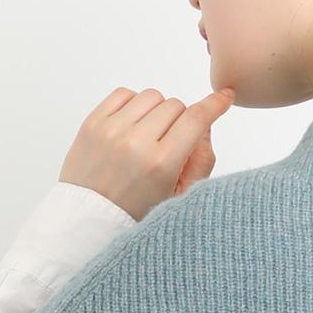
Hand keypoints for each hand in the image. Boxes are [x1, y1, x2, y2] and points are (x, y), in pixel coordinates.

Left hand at [58, 85, 235, 221]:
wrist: (89, 219)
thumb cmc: (137, 212)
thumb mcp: (180, 196)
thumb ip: (201, 160)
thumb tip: (206, 123)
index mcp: (161, 165)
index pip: (196, 119)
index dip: (214, 105)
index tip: (224, 97)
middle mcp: (135, 143)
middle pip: (175, 105)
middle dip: (180, 121)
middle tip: (170, 144)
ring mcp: (111, 130)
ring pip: (151, 96)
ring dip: (156, 112)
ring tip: (148, 136)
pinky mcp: (92, 122)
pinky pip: (124, 94)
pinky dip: (133, 105)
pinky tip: (131, 127)